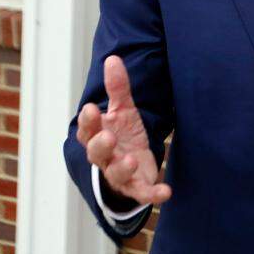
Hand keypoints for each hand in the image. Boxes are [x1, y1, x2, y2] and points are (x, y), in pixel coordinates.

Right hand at [76, 55, 170, 206]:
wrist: (133, 165)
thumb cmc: (122, 134)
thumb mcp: (123, 110)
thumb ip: (118, 88)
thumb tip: (112, 59)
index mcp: (98, 135)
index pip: (87, 129)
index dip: (88, 121)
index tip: (92, 108)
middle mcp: (105, 157)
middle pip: (96, 152)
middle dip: (101, 145)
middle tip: (108, 136)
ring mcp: (120, 173)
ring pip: (117, 173)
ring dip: (123, 167)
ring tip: (132, 159)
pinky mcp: (137, 187)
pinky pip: (143, 193)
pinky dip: (153, 194)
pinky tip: (166, 191)